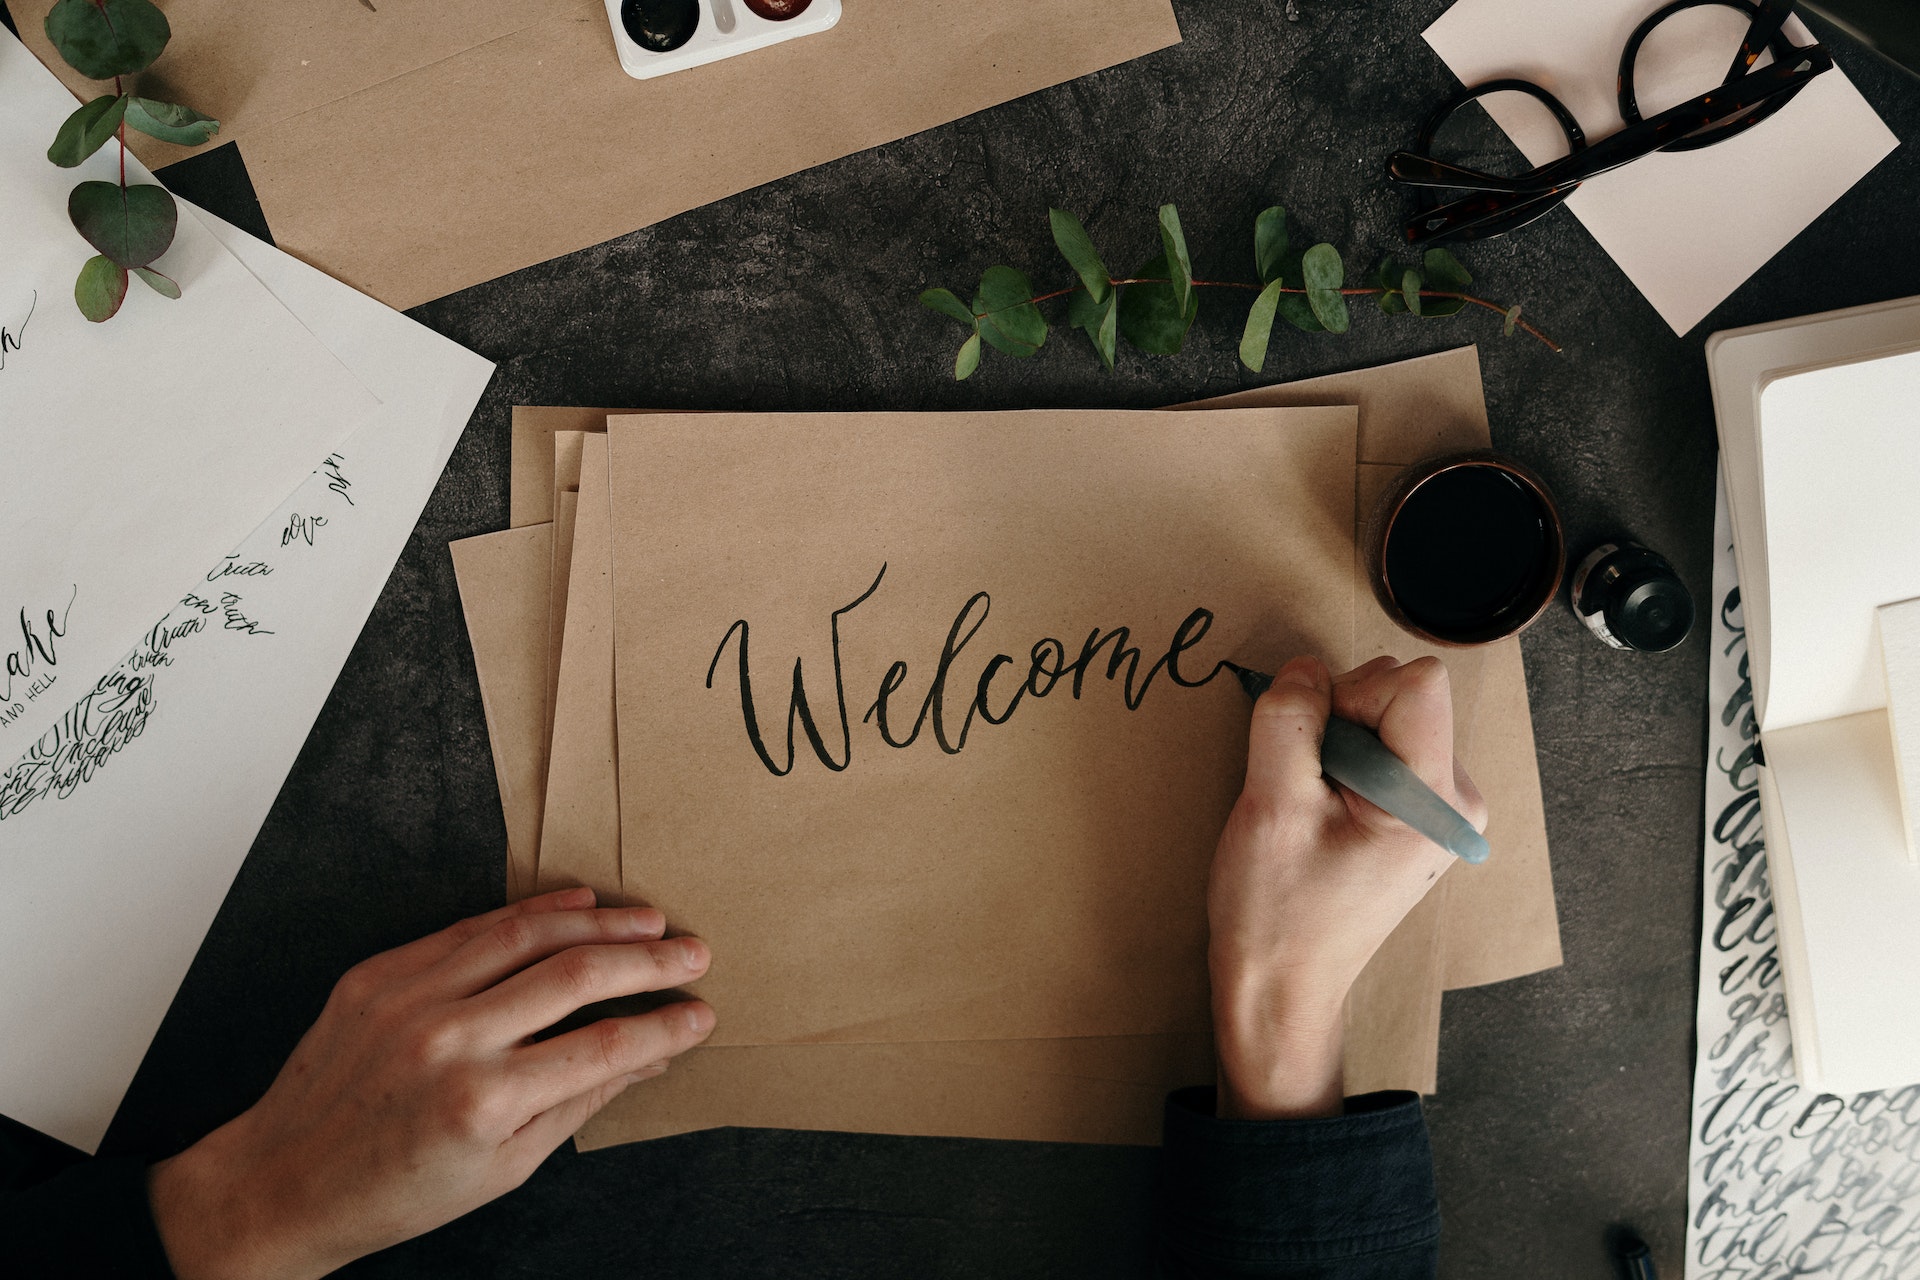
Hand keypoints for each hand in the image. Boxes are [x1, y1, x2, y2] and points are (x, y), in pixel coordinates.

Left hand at [147, 887, 713, 1279]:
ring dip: (600, 922)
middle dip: (648, 962)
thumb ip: (580, 1100)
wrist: (282, 1182)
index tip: (702, 1013)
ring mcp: (409, 999)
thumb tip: (652, 1056)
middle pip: (575, 976)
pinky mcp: (380, 973)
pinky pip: (470, 928)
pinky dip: (530, 912)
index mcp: (483, 1103)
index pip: (603, 1048)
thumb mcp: (504, 1168)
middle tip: (694, 952)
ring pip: (527, 935)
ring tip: (649, 922)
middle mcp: (448, 1041)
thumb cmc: (396, 1192)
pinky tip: (577, 905)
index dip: (663, 1026)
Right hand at [1208, 655, 1485, 1120]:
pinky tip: (1319, 814)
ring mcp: (1440, 809)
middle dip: (1340, 721)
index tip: (1314, 754)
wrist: (1282, 987)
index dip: (1350, 696)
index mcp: (1436, 800)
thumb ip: (1289, 722)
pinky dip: (1341, 764)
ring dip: (1336, 745)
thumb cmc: (1278, 913)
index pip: (1415, 682)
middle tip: (1305, 790)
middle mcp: (1456, 800)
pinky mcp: (1417, 815)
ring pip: (1385, 716)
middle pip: (1399, 693)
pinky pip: (1381, 747)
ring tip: (1310, 809)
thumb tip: (1305, 667)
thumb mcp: (1271, 807)